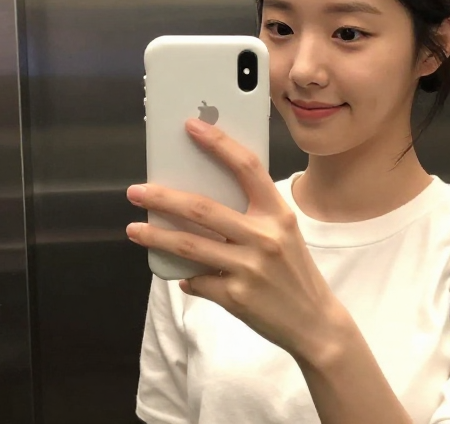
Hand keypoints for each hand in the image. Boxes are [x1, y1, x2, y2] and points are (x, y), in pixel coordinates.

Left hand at [126, 118, 345, 361]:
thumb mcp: (284, 234)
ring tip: (134, 229)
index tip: (191, 126)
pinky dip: (186, 277)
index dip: (218, 143)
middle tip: (136, 190)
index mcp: (279, 213)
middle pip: (201, 208)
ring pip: (188, 245)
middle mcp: (265, 237)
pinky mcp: (236, 296)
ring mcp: (249, 268)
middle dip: (162, 197)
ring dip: (155, 236)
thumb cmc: (294, 272)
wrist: (314, 322)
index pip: (246, 167)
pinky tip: (183, 276)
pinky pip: (197, 280)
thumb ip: (252, 215)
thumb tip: (199, 203)